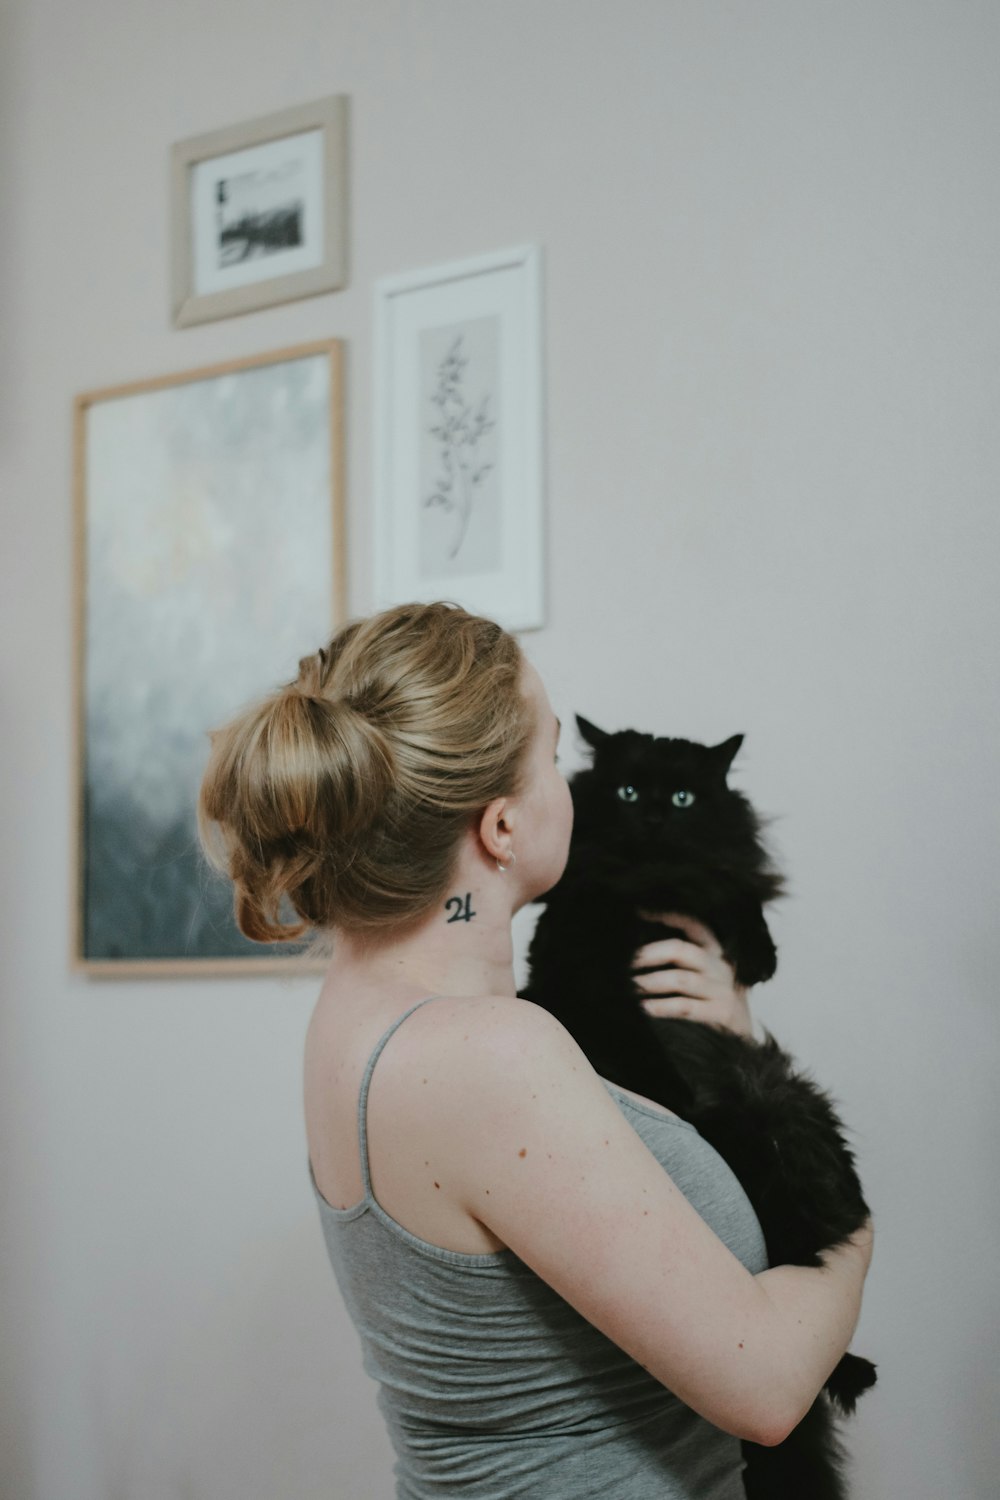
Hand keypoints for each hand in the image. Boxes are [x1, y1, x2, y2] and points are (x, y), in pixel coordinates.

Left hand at [631, 912, 754, 1037]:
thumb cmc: (715, 1007)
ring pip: (681, 979)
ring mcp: (723, 990)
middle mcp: (721, 967)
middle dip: (649, 953)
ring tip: (629, 986)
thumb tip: (640, 955)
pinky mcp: (722, 1013)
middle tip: (625, 961)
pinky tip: (644, 1009)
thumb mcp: (707, 980)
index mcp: (717, 954)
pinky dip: (662, 1007)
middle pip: (682, 950)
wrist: (744, 1044)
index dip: (668, 916)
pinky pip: (685, 1007)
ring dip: (650, 982)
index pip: (694, 926)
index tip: (640, 912)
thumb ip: (684, 965)